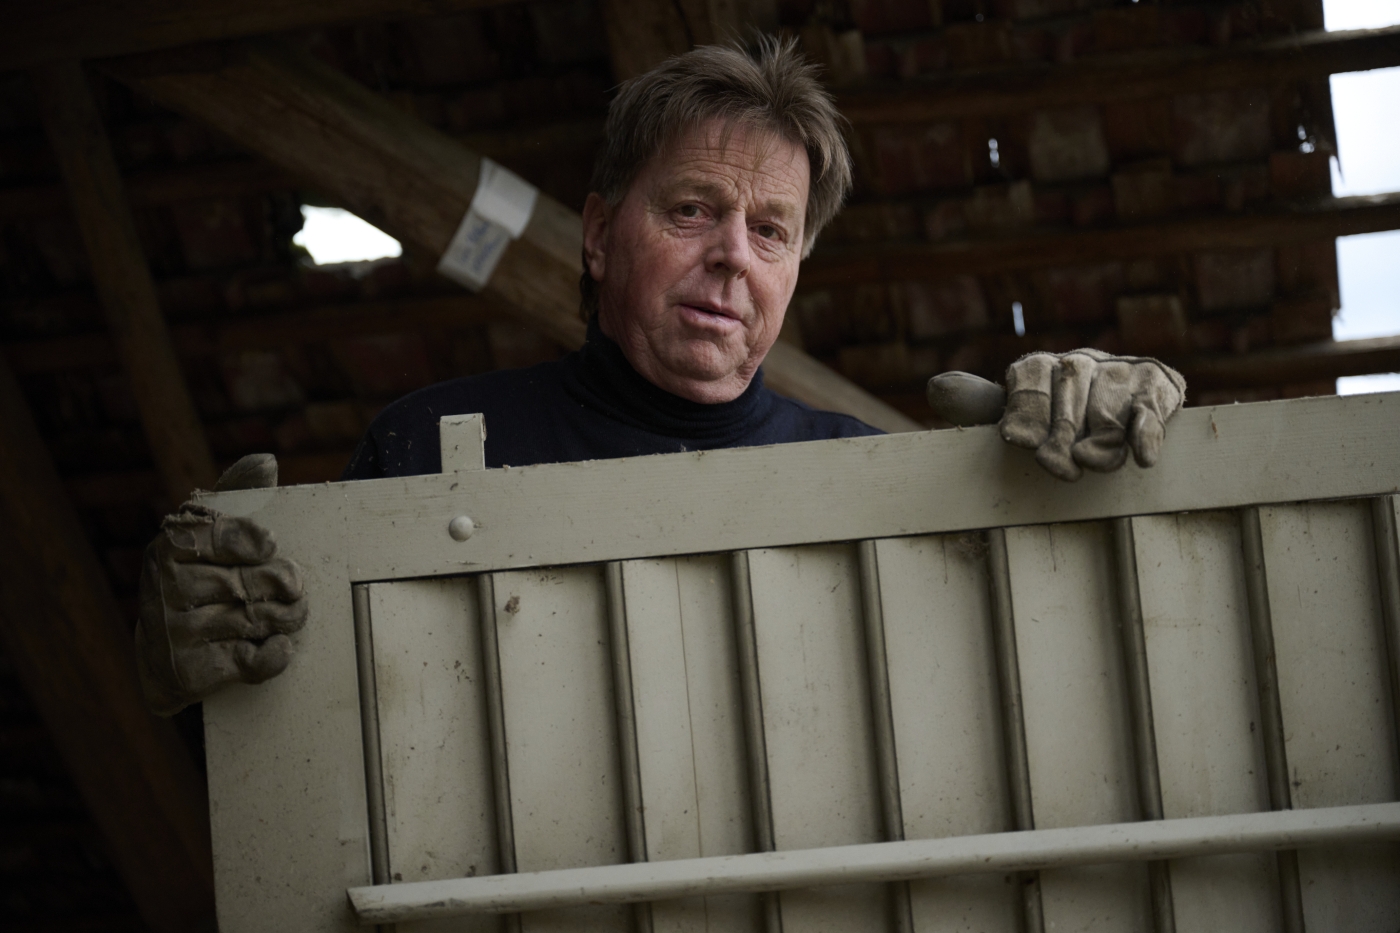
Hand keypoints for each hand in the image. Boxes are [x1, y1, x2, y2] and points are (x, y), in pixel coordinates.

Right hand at [135, 454, 307, 715]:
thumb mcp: (206, 532)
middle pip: (250, 582)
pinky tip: (278, 645)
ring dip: (288, 617)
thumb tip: (266, 462)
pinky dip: (276, 655)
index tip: (269, 545)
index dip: (251, 541)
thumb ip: (237, 495)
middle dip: (285, 584)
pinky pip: (253, 662)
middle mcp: (167, 588)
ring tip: (291, 614)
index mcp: (171, 545)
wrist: (164, 655)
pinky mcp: (192, 671)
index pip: (220, 537)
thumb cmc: (197, 578)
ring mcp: (177, 632)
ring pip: (257, 619)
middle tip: (295, 587)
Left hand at [927, 350, 1185, 481]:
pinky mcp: (1155, 385)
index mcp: (1037, 366)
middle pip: (1068, 396)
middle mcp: (1078, 361)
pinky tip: (1144, 456)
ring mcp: (1118, 371)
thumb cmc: (1050, 419)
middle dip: (1062, 434)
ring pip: (1109, 407)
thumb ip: (980, 404)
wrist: (1114, 406)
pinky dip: (1148, 432)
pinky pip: (1152, 406)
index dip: (1025, 414)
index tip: (1019, 443)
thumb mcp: (1012, 413)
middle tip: (1059, 467)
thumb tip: (937, 387)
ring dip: (1102, 439)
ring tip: (1090, 462)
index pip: (1027, 383)